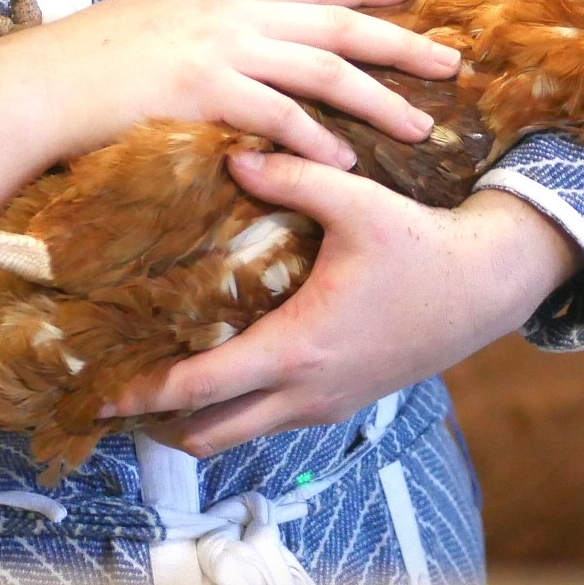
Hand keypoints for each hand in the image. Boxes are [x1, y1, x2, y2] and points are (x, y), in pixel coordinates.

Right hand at [5, 0, 459, 167]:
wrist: (45, 81)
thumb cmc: (95, 62)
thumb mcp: (160, 24)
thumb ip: (207, 27)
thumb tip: (234, 37)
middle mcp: (233, 15)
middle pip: (337, 26)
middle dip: (399, 44)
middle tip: (449, 63)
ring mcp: (221, 50)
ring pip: (321, 71)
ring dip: (375, 100)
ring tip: (418, 127)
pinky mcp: (205, 91)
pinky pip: (276, 115)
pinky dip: (315, 139)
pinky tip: (345, 161)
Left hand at [105, 148, 581, 455]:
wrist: (486, 286)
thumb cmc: (421, 245)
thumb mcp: (357, 201)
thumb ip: (291, 173)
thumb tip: (229, 150)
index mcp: (299, 347)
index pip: (203, 388)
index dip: (145, 393)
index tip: (97, 391)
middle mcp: (306, 390)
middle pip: (209, 434)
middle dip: (155, 423)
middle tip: (107, 394)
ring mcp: (325, 403)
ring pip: (239, 432)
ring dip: (193, 418)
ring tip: (149, 382)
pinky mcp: (340, 398)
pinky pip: (270, 417)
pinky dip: (233, 407)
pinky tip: (214, 365)